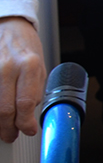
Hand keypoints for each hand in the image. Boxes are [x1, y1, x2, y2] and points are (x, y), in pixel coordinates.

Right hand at [0, 17, 45, 142]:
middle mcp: (8, 67)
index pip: (25, 103)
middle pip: (4, 108)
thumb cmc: (25, 47)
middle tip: (11, 135)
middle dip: (8, 128)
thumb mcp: (39, 67)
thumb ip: (34, 91)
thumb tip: (28, 116)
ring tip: (3, 127)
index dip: (25, 122)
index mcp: (28, 66)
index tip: (28, 130)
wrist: (10, 27)